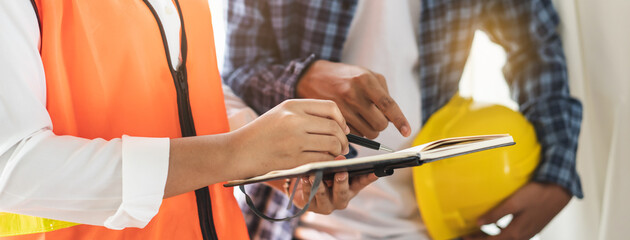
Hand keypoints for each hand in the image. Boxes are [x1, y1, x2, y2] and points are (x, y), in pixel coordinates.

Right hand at [232, 99, 349, 177]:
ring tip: (335, 155)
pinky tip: (325, 163)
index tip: (343, 129)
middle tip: (343, 146)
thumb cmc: (262, 134)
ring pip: (331, 144)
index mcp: (292, 105)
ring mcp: (294, 140)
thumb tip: (340, 126)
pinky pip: (323, 159)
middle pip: (334, 127)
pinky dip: (329, 162)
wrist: (238, 152)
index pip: (330, 107)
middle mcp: (294, 120)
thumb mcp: (281, 114)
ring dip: (338, 151)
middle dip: (343, 139)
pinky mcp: (293, 159)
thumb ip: (307, 115)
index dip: (341, 119)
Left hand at [288, 156, 377, 213]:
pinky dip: (306, 186)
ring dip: (320, 185)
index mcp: (350, 188)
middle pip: (343, 193)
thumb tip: (340, 157)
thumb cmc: (324, 175)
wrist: (304, 188)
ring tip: (314, 175)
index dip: (369, 177)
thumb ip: (339, 162)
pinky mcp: (311, 207)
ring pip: (324, 196)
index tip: (375, 171)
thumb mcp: (334, 167)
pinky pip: (308, 196)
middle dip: (342, 182)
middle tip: (341, 173)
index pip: (362, 182)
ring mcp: (326, 205)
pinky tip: (305, 178)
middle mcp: (340, 199)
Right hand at [297, 60, 410, 138]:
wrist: (314, 77)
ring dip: (370, 130)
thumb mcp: (367, 75)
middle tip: (376, 117)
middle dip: (382, 125)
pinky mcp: (334, 119)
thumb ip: (384, 94)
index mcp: (365, 80)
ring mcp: (342, 107)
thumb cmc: (347, 77)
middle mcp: (353, 94)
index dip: (400, 120)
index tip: (407, 132)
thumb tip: (393, 119)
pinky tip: (351, 119)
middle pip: (380, 124)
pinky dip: (358, 131)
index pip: (387, 104)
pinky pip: (355, 135)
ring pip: (368, 133)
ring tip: (363, 117)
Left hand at [463, 182, 571, 239]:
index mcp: (516, 232)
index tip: (463, 238)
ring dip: (491, 237)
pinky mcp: (532, 226)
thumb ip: (496, 214)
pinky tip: (498, 226)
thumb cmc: (539, 194)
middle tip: (467, 236)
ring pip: (505, 239)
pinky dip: (501, 232)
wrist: (560, 190)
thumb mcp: (514, 203)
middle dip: (481, 239)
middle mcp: (522, 235)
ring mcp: (528, 232)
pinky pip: (513, 234)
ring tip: (477, 232)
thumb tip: (479, 223)